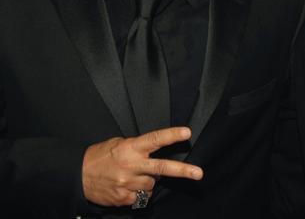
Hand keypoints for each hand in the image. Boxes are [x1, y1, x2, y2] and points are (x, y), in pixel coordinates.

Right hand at [82, 126, 202, 206]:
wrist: (78, 175)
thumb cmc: (100, 156)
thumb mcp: (119, 143)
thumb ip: (137, 146)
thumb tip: (154, 150)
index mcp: (131, 148)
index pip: (155, 139)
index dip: (172, 136)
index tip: (186, 133)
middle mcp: (131, 165)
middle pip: (162, 168)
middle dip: (182, 171)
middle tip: (199, 173)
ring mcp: (128, 183)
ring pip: (152, 184)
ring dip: (148, 180)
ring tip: (135, 175)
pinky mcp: (124, 198)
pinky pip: (141, 197)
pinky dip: (139, 192)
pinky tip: (128, 185)